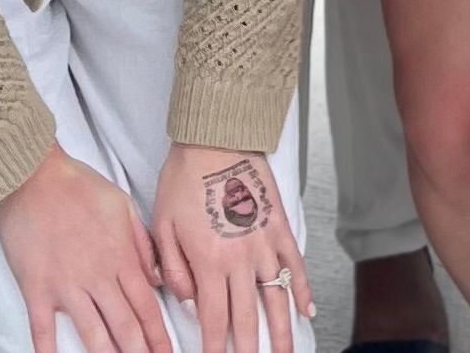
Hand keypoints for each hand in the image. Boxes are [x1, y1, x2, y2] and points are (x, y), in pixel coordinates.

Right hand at [0, 145, 170, 352]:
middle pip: (125, 326)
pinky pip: (43, 328)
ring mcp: (66, 285)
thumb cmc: (78, 185)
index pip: (146, 306)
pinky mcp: (36, 287)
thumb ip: (143, 244)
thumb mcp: (123, 205)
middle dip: (140, 352)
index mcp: (120, 257)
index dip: (159, 335)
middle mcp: (97, 276)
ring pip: (92, 333)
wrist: (32, 175)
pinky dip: (49, 350)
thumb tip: (158, 278)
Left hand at [152, 145, 307, 351]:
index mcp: (208, 261)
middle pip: (247, 317)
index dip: (213, 347)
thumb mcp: (163, 226)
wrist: (215, 138)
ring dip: (282, 333)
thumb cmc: (183, 178)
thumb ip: (173, 270)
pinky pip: (295, 266)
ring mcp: (264, 244)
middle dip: (247, 350)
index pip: (212, 318)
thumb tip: (188, 302)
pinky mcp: (280, 227)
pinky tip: (306, 311)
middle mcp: (240, 259)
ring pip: (276, 299)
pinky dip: (302, 290)